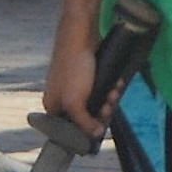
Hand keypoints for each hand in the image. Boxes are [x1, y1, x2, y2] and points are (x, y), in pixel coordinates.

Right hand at [43, 14, 105, 134]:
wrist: (81, 36)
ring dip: (110, 98)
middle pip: (87, 115)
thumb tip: (95, 135)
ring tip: (114, 90)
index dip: (88, 127)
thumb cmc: (73, 68)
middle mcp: (63, 98)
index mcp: (53, 106)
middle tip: (109, 102)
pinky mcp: (89, 77)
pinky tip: (118, 83)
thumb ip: (83, 121)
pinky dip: (111, 87)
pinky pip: (103, 88)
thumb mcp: (75, 101)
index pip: (71, 128)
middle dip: (103, 110)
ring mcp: (76, 87)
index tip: (100, 122)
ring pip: (97, 102)